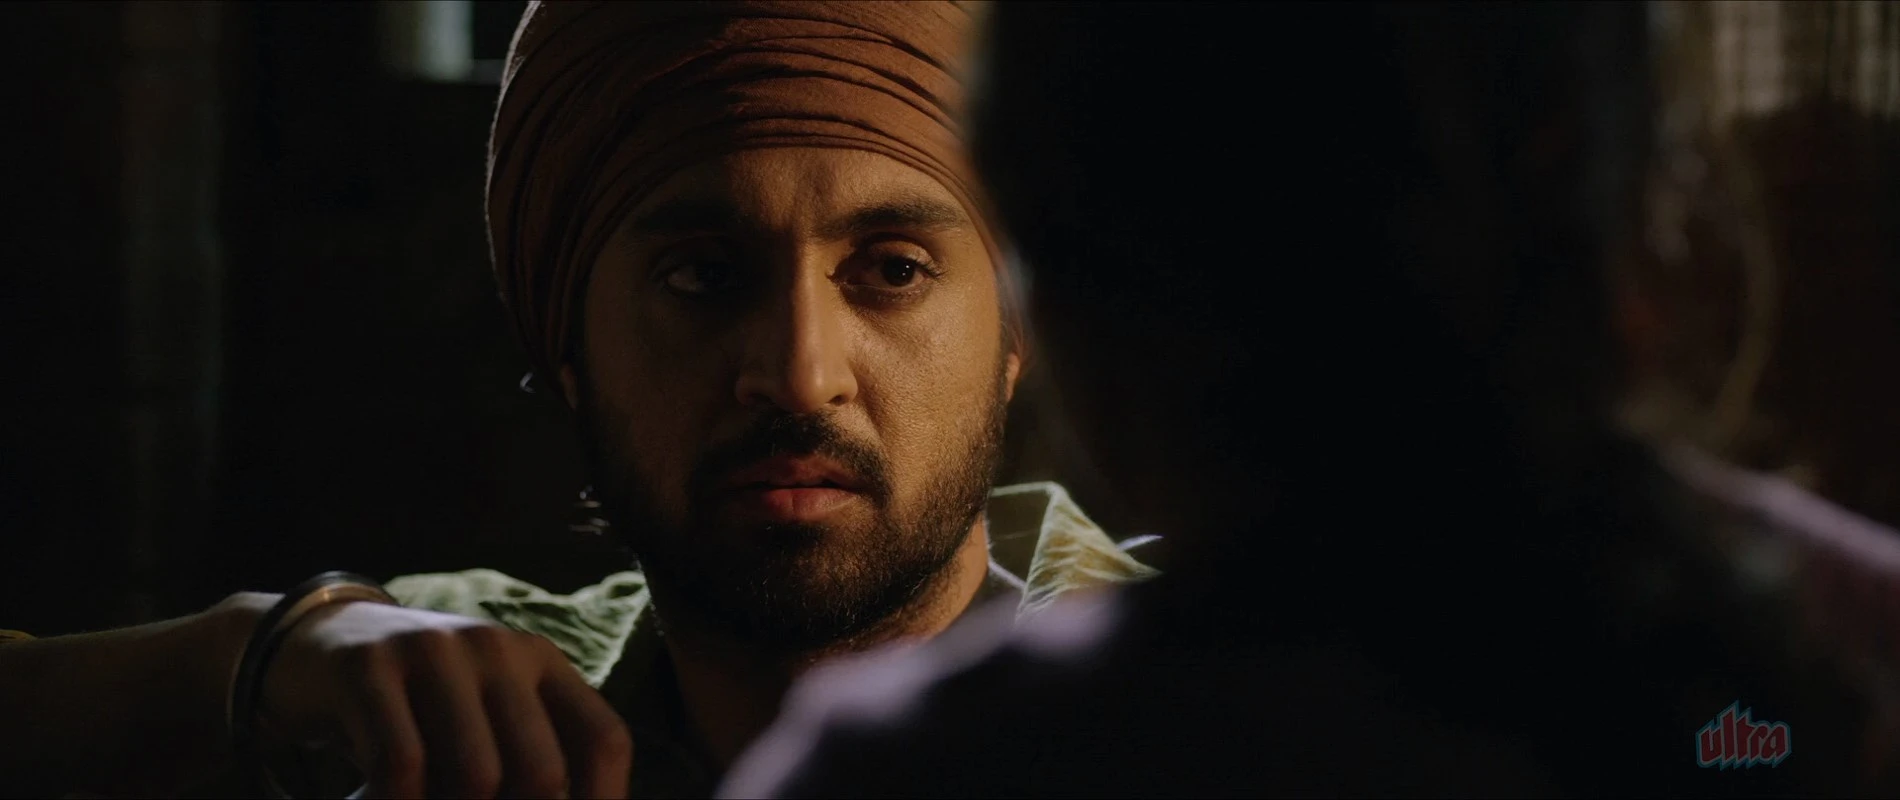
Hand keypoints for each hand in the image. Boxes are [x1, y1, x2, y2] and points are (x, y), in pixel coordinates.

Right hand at [258, 601, 633, 798]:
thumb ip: (522, 757)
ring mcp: (436, 652)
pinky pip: (402, 764)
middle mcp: (498, 650)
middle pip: (543, 771)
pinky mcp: (370, 667)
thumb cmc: (412, 705)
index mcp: (540, 663)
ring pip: (477, 776)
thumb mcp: (480, 717)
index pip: (604, 739)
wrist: (311, 647)